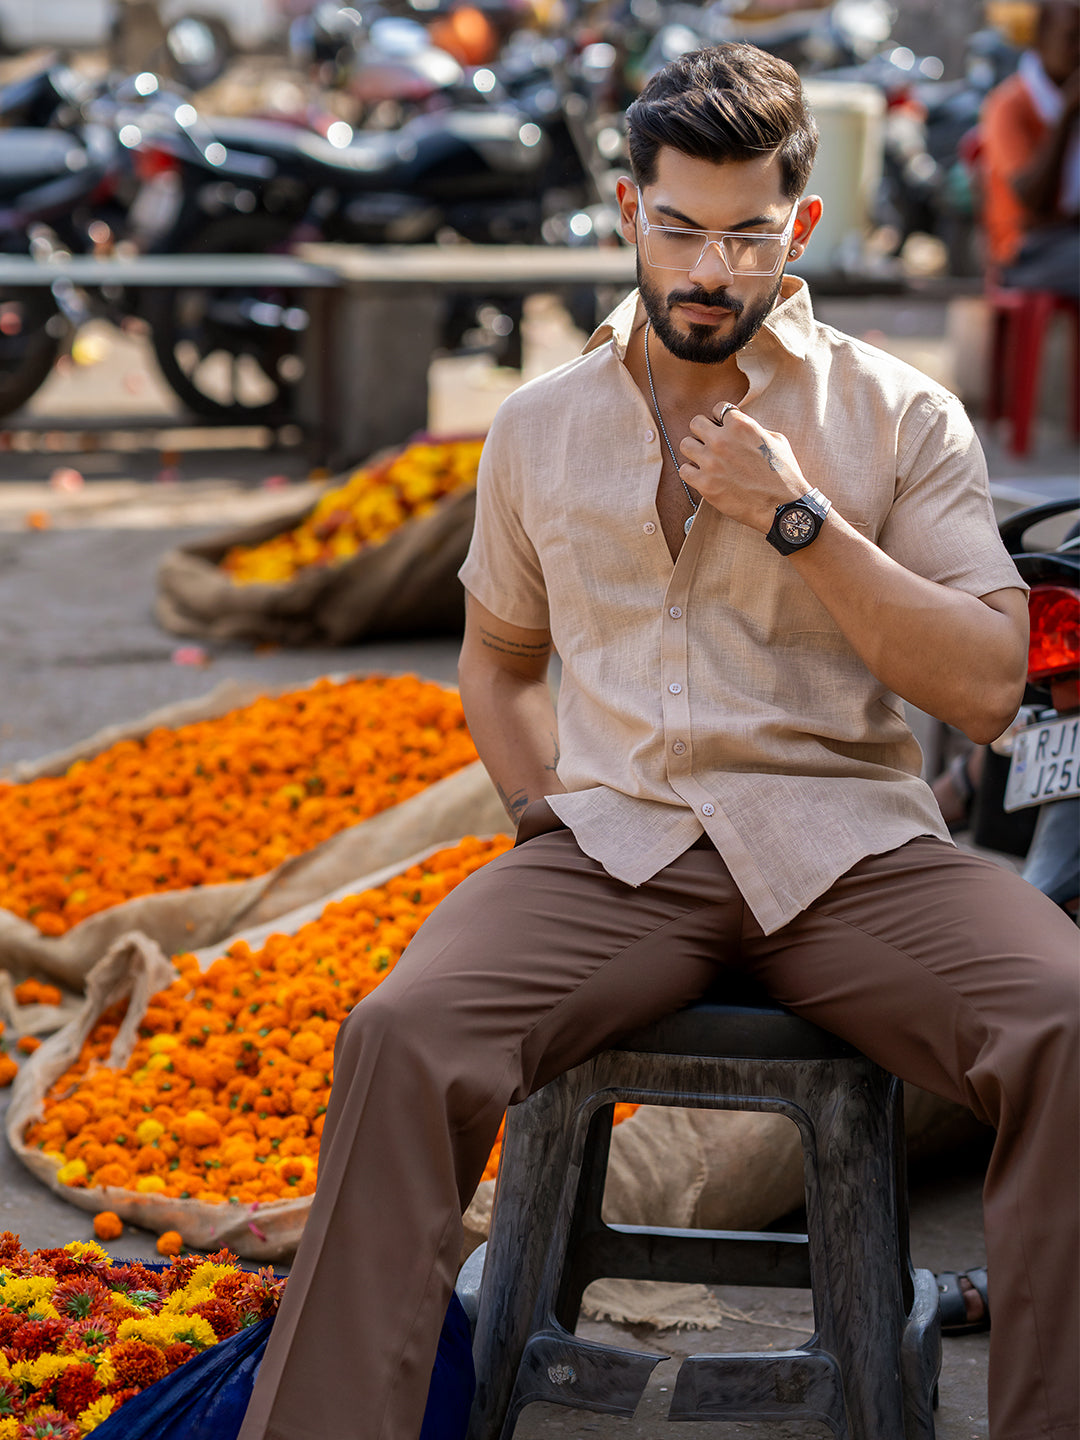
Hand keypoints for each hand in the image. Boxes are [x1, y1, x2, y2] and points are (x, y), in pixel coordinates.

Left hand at [678, 402, 807, 534]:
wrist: (783, 506)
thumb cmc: (784, 474)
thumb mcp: (776, 440)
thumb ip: (754, 429)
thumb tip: (739, 427)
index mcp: (741, 426)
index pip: (718, 409)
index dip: (720, 419)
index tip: (723, 429)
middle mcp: (722, 441)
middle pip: (696, 423)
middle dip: (703, 432)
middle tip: (711, 444)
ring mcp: (711, 462)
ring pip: (685, 445)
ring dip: (694, 451)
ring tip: (705, 460)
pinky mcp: (705, 484)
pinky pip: (684, 470)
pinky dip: (691, 472)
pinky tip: (703, 476)